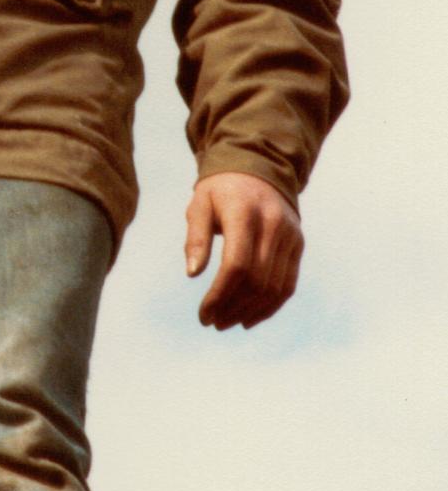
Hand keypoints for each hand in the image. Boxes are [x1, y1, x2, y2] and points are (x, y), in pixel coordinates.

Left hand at [184, 171, 303, 330]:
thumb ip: (195, 237)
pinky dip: (270, 307)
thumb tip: (193, 274)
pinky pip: (288, 285)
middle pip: (256, 280)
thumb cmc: (221, 190)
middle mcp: (272, 224)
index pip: (236, 264)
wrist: (259, 168)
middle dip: (233, 307)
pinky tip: (249, 318)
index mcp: (244, 212)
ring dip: (250, 312)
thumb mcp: (200, 204)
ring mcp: (290, 236)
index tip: (203, 314)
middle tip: (213, 322)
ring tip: (227, 322)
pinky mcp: (298, 245)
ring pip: (275, 287)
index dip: (220, 295)